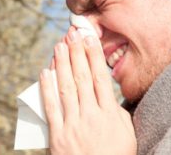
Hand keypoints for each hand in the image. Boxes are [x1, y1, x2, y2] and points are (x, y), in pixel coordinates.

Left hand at [39, 28, 136, 154]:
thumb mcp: (126, 131)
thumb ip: (116, 109)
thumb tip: (106, 90)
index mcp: (109, 114)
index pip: (100, 78)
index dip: (94, 56)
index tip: (89, 39)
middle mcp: (91, 116)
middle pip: (82, 78)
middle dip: (76, 53)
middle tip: (72, 34)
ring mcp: (73, 125)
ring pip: (66, 88)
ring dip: (61, 64)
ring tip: (59, 46)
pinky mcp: (58, 136)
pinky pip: (51, 108)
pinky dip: (47, 89)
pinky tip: (45, 73)